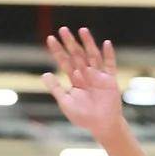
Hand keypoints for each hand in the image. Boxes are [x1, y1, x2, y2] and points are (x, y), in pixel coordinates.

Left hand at [42, 27, 123, 143]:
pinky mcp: (110, 80)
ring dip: (88, 43)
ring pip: (92, 56)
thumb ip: (56, 88)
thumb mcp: (65, 102)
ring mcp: (98, 76)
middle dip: (70, 43)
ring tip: (82, 30)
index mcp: (75, 80)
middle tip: (63, 29)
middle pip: (77, 55)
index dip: (58, 51)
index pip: (64, 62)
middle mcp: (86, 74)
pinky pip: (110, 65)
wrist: (101, 126)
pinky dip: (109, 55)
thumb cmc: (83, 116)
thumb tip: (44, 74)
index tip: (50, 39)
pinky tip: (106, 43)